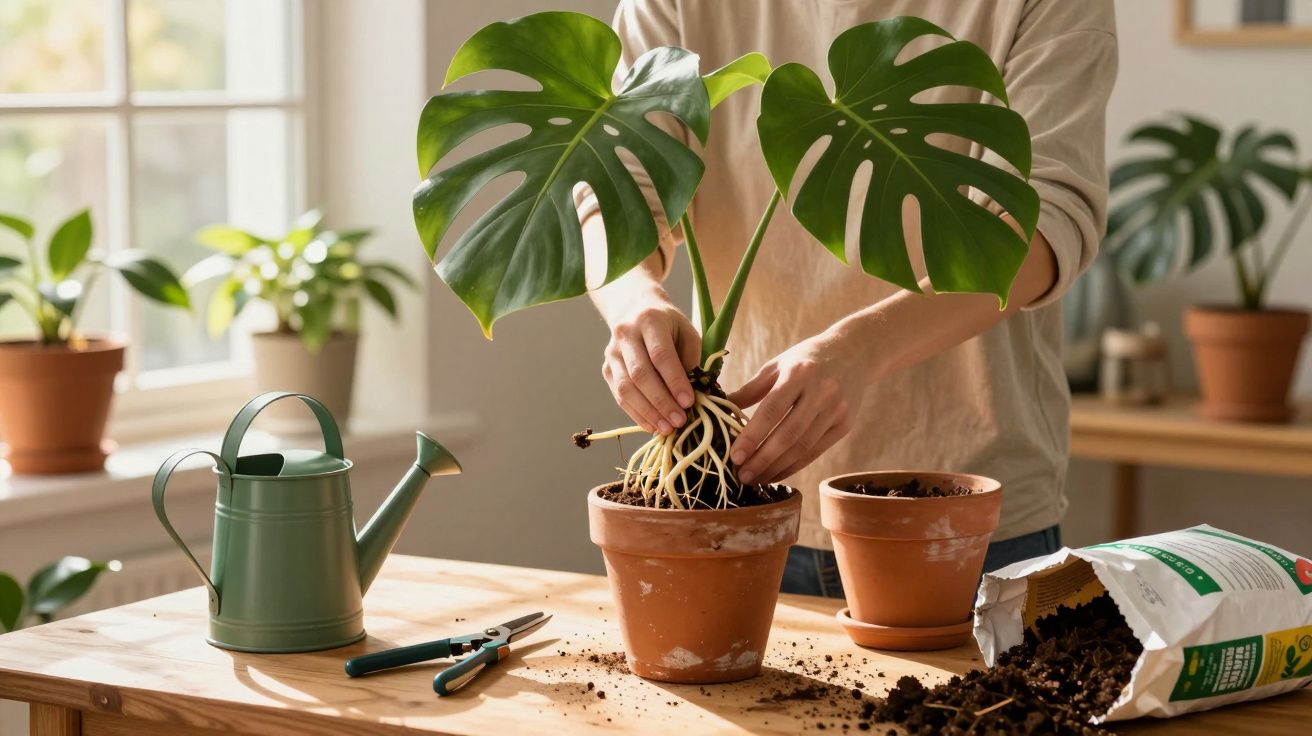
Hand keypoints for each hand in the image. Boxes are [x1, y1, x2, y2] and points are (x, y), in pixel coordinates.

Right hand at [602, 300, 700, 433]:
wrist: (634, 309)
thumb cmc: (669, 325)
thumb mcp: (687, 331)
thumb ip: (691, 359)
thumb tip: (692, 394)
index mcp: (649, 320)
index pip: (661, 355)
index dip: (675, 381)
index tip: (689, 402)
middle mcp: (625, 335)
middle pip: (640, 374)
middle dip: (661, 401)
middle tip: (679, 421)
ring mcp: (612, 352)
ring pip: (625, 388)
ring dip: (647, 412)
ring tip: (666, 428)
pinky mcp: (606, 368)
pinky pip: (619, 396)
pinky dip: (636, 414)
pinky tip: (652, 425)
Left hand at [726, 332, 863, 484]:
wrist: (856, 352)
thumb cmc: (807, 358)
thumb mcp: (778, 364)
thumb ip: (751, 389)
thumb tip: (720, 408)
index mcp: (799, 373)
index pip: (772, 410)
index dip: (752, 436)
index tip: (734, 456)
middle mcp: (821, 392)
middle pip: (788, 434)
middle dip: (762, 459)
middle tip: (741, 475)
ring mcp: (836, 410)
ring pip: (803, 447)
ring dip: (776, 468)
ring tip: (755, 479)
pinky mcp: (846, 425)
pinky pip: (816, 451)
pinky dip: (794, 466)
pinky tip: (776, 473)